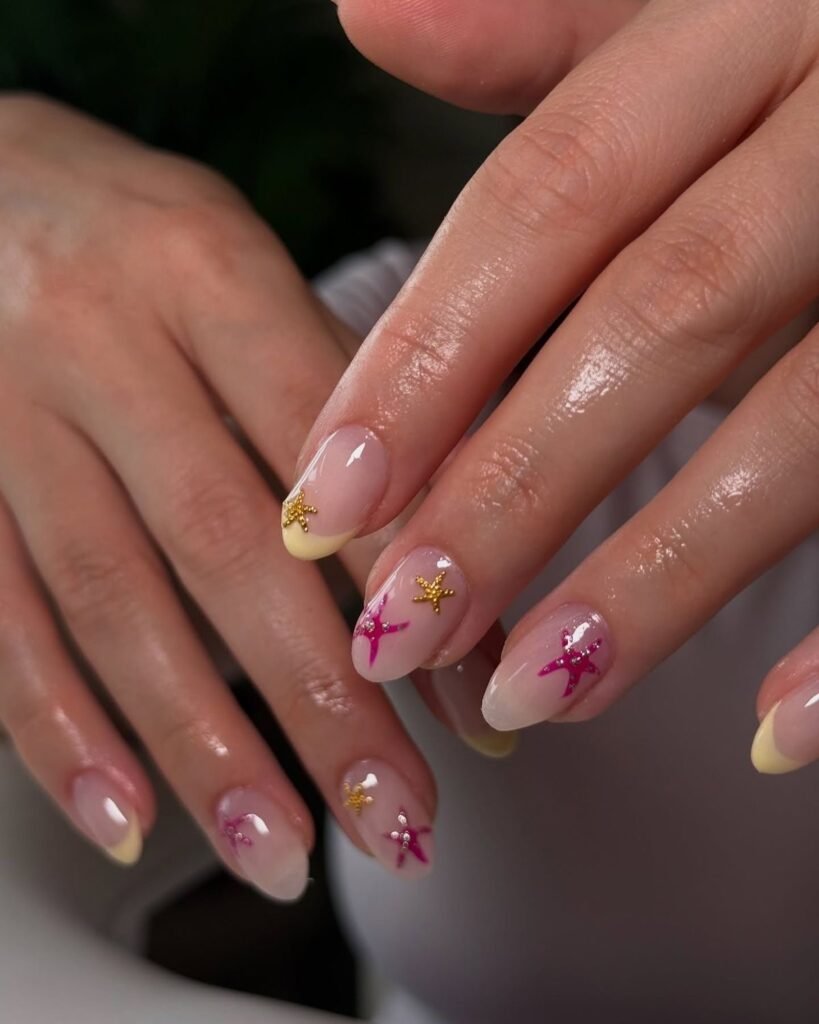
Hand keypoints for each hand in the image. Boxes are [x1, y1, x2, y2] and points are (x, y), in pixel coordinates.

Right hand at [0, 94, 462, 896]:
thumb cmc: (137, 241)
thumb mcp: (240, 269)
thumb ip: (330, 402)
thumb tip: (441, 569)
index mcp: (207, 267)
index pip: (330, 445)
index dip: (406, 582)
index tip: (473, 705)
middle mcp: (101, 337)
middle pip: (227, 543)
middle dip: (322, 700)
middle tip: (399, 820)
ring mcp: (8, 412)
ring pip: (110, 600)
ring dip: (200, 744)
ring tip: (281, 853)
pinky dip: (60, 730)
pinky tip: (126, 817)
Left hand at [293, 0, 818, 769]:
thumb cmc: (814, 51)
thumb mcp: (693, 19)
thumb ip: (546, 34)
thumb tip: (367, 16)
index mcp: (752, 26)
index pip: (552, 193)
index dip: (430, 352)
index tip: (327, 502)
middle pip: (661, 316)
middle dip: (518, 484)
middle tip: (403, 625)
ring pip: (802, 422)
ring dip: (663, 573)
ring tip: (536, 687)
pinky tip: (778, 730)